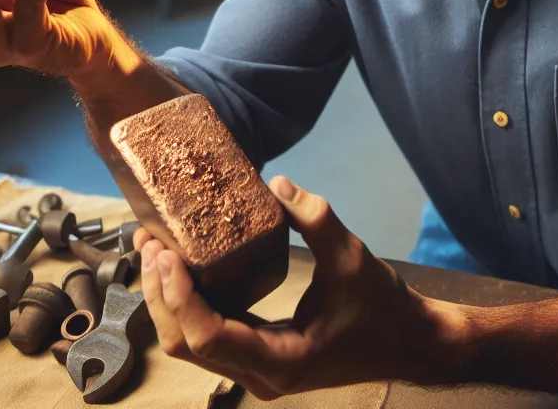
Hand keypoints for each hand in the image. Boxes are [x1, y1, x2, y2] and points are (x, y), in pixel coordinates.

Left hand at [137, 176, 462, 397]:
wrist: (408, 342)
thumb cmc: (384, 307)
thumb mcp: (353, 257)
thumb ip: (316, 219)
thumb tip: (277, 183)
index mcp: (281, 359)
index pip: (206, 337)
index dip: (179, 297)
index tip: (168, 254)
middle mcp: (260, 375)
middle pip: (184, 344)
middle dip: (159, 293)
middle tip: (150, 243)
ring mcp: (255, 371)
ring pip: (189, 344)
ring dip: (166, 298)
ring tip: (152, 250)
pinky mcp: (255, 357)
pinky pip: (207, 335)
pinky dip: (187, 303)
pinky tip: (179, 267)